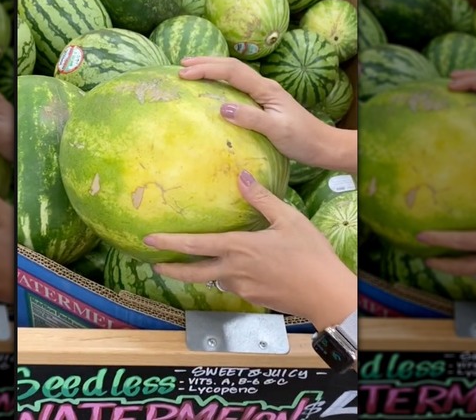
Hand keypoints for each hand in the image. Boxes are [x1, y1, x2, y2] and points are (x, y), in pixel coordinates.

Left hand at [143, 170, 356, 328]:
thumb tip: (241, 177)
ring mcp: (242, 288)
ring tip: (193, 264)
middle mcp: (234, 270)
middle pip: (193, 273)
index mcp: (238, 247)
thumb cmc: (310, 253)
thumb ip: (261, 199)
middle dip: (171, 269)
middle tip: (155, 264)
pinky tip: (236, 270)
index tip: (149, 240)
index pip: (195, 246)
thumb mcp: (288, 219)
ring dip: (201, 273)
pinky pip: (234, 285)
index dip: (169, 243)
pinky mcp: (253, 298)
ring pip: (214, 279)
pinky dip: (227, 277)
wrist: (326, 294)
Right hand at [179, 57, 356, 173]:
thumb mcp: (277, 130)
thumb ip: (251, 118)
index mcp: (265, 89)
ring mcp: (263, 94)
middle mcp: (264, 87)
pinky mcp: (263, 104)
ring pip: (234, 74)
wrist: (322, 145)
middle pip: (231, 67)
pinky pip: (237, 87)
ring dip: (212, 69)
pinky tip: (213, 88)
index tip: (185, 73)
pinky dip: (221, 82)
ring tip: (191, 70)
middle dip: (206, 63)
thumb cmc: (302, 139)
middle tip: (181, 64)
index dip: (207, 70)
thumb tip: (223, 108)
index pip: (232, 72)